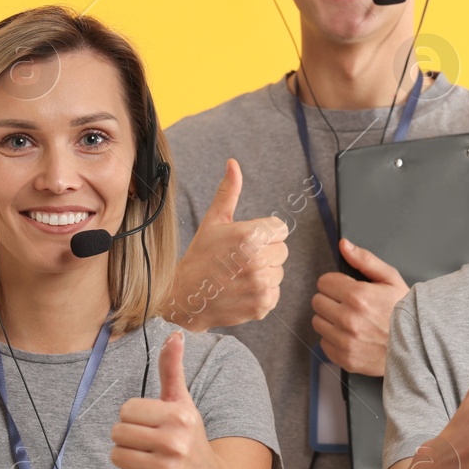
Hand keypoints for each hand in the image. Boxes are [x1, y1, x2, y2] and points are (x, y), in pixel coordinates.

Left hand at [110, 332, 223, 468]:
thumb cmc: (191, 438)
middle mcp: (175, 442)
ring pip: (117, 457)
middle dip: (127, 438)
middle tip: (148, 443)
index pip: (126, 409)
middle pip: (118, 433)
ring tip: (149, 460)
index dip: (133, 417)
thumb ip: (172, 370)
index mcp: (179, 416)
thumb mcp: (183, 403)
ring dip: (128, 459)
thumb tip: (174, 335)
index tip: (151, 424)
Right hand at [171, 160, 287, 328]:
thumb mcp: (214, 221)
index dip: (264, 234)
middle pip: (282, 251)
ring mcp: (260, 285)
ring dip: (264, 274)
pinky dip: (262, 293)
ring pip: (279, 273)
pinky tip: (242, 289)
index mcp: (249, 235)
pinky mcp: (262, 305)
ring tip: (239, 275)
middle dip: (265, 254)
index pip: (281, 230)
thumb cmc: (201, 256)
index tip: (246, 242)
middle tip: (240, 259)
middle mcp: (257, 260)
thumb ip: (229, 192)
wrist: (185, 296)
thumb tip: (233, 163)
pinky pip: (275, 293)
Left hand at [312, 238, 408, 375]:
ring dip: (330, 319)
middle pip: (317, 301)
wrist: (418, 347)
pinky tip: (351, 336)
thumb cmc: (406, 312)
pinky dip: (334, 339)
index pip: (324, 282)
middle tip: (349, 305)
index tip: (346, 288)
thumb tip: (344, 245)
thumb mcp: (390, 279)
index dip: (336, 283)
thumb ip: (365, 260)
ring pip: (318, 322)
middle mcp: (348, 319)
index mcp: (357, 296)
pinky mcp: (344, 358)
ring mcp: (345, 341)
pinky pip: (324, 343)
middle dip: (331, 300)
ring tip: (351, 320)